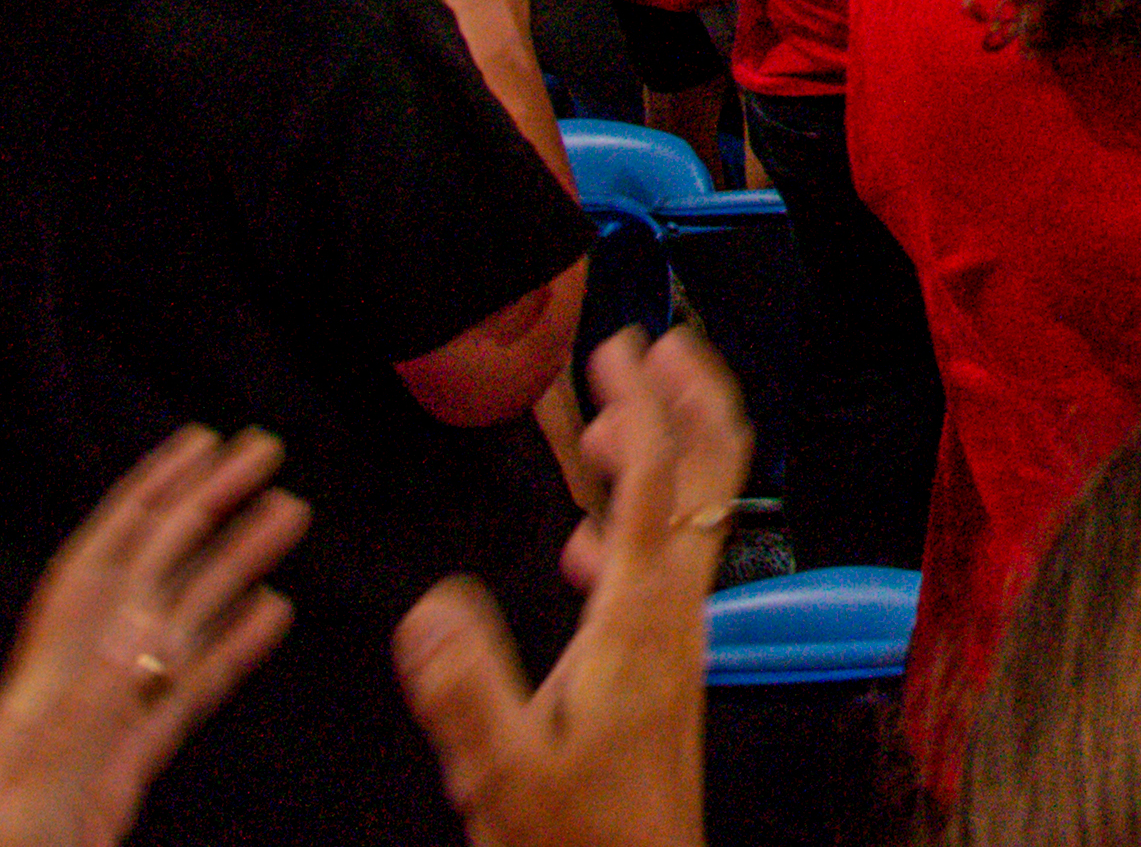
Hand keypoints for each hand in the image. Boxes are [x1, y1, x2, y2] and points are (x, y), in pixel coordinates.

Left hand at [0, 426, 305, 846]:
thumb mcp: (34, 797)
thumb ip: (86, 714)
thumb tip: (142, 623)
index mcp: (44, 688)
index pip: (106, 567)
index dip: (150, 498)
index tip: (201, 444)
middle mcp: (70, 691)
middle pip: (147, 579)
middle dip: (203, 510)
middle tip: (264, 456)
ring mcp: (97, 729)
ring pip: (175, 629)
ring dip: (231, 567)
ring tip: (286, 518)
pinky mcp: (119, 770)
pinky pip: (184, 693)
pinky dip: (231, 647)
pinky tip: (271, 614)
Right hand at [393, 332, 748, 846]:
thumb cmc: (578, 842)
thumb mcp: (502, 771)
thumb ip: (464, 688)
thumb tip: (430, 604)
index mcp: (640, 618)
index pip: (657, 480)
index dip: (642, 403)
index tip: (616, 347)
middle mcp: (673, 613)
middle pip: (710, 477)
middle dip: (690, 399)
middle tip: (657, 343)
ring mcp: (674, 637)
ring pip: (690, 515)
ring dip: (662, 453)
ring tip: (612, 418)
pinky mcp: (660, 665)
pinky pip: (661, 566)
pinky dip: (634, 523)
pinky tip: (585, 540)